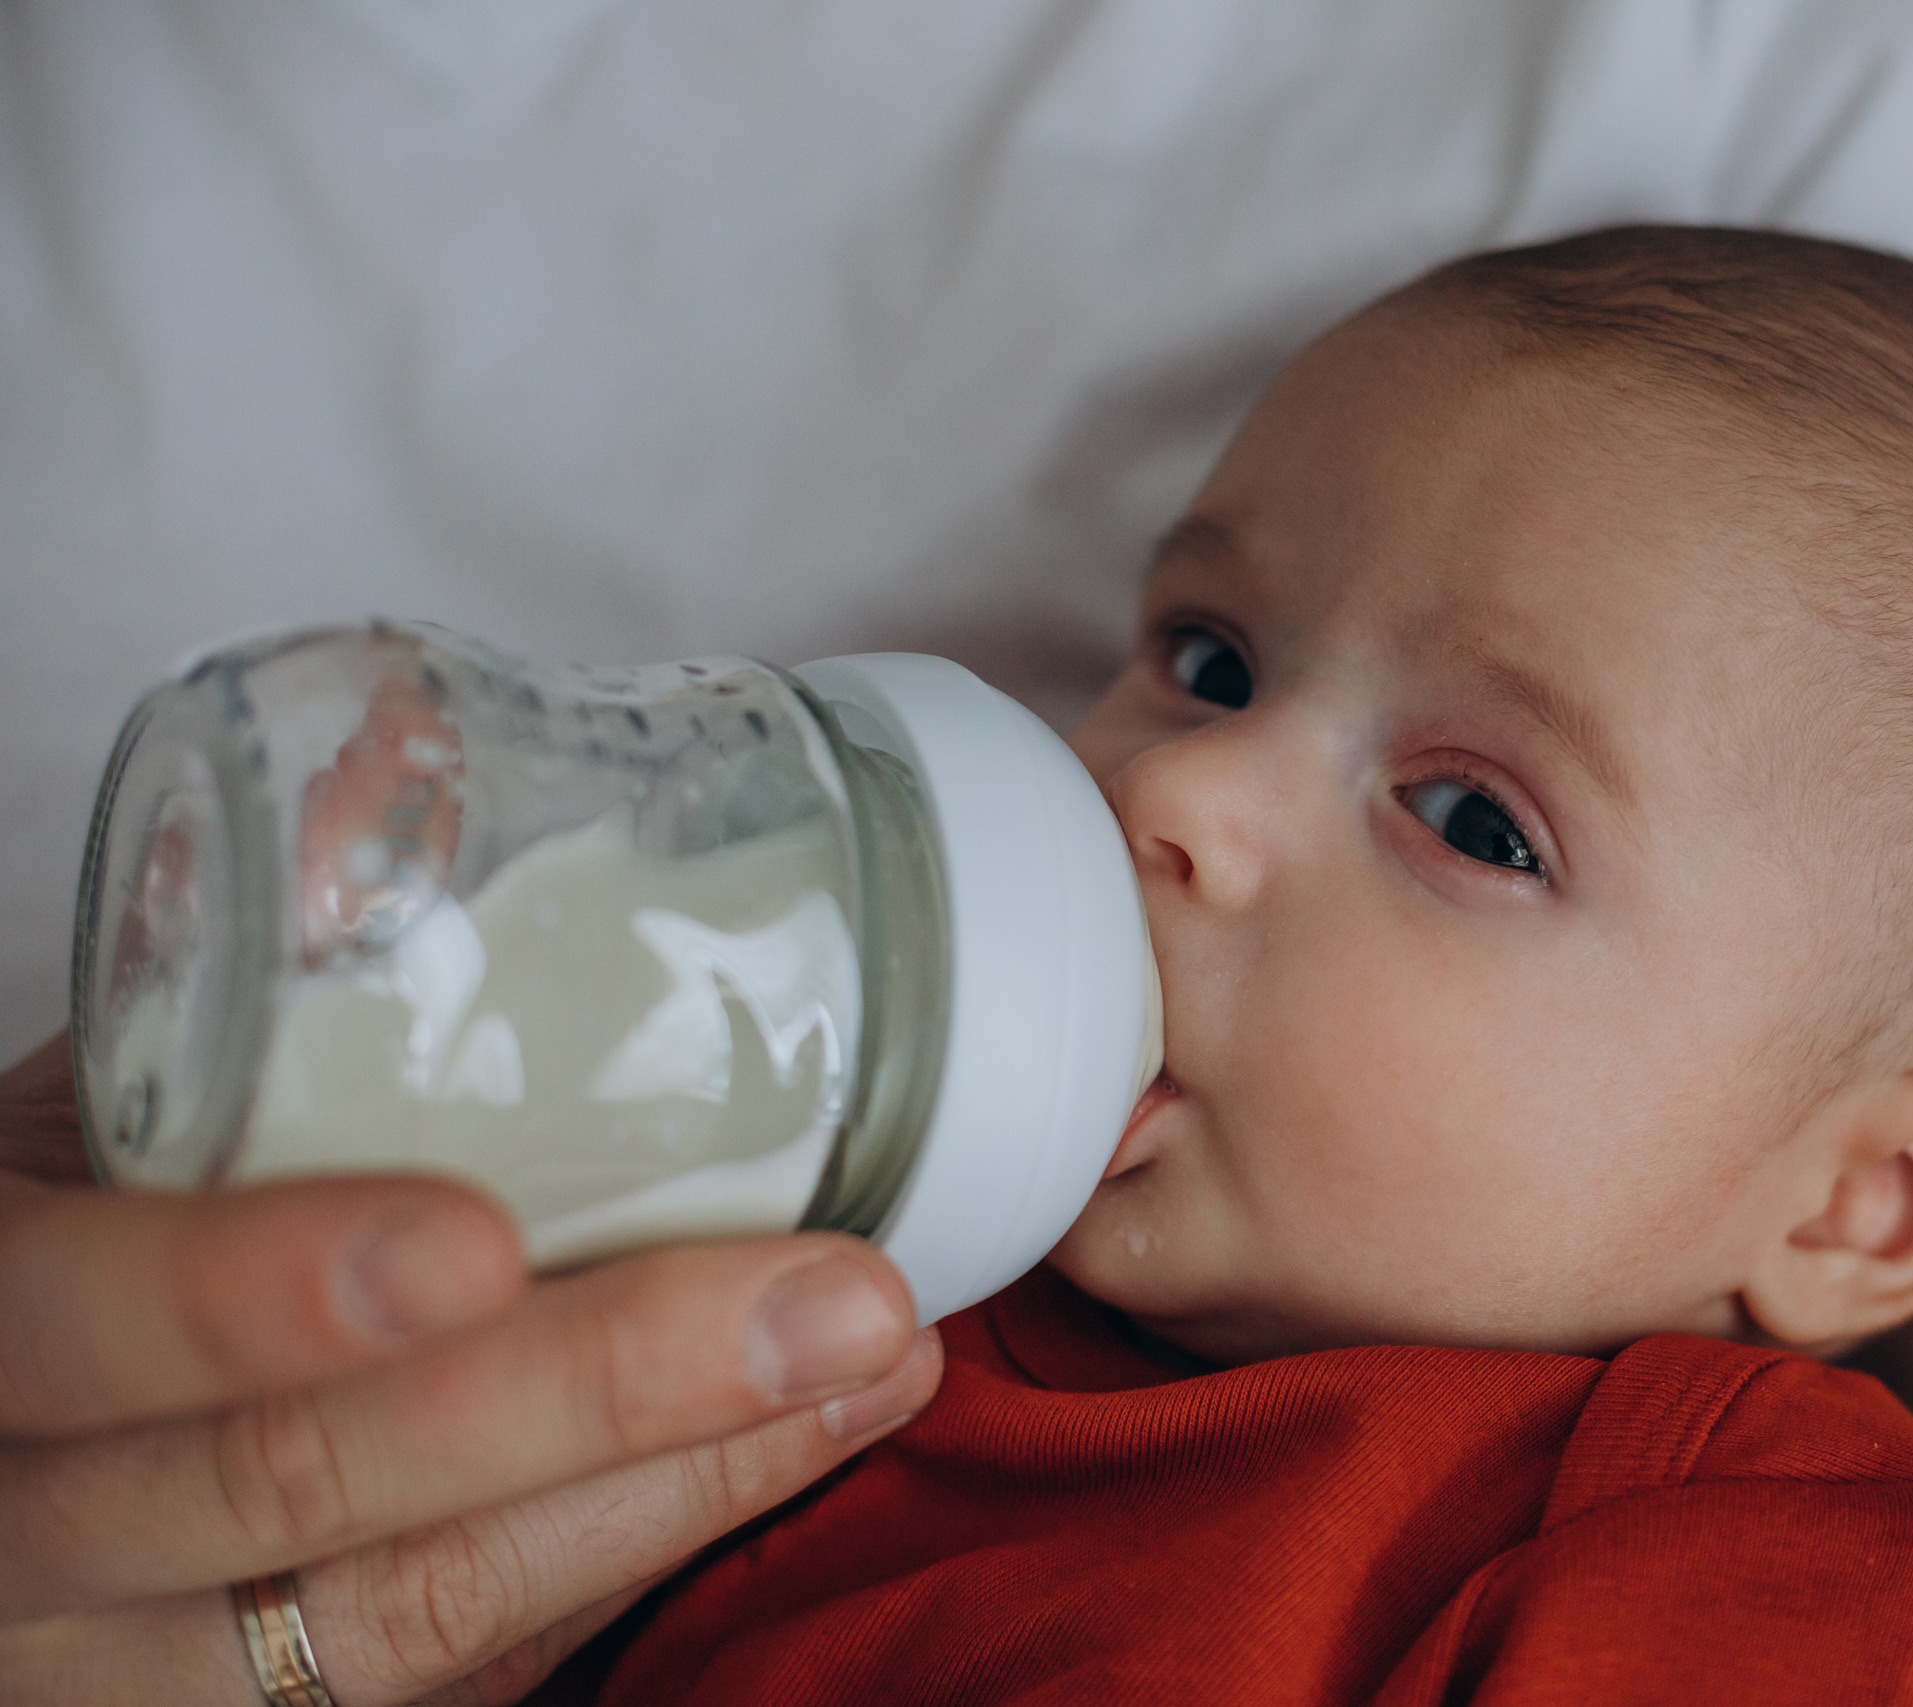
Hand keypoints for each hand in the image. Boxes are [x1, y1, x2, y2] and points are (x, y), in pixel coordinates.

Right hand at [0, 1034, 943, 1706]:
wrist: (16, 1453)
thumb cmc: (67, 1241)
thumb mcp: (96, 1125)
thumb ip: (229, 997)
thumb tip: (411, 754)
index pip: (67, 1324)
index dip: (253, 1294)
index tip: (474, 1242)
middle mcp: (22, 1529)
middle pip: (298, 1488)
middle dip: (595, 1392)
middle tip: (832, 1299)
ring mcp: (135, 1661)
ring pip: (425, 1606)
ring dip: (688, 1478)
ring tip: (874, 1357)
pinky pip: (476, 1659)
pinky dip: (651, 1541)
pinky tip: (804, 1436)